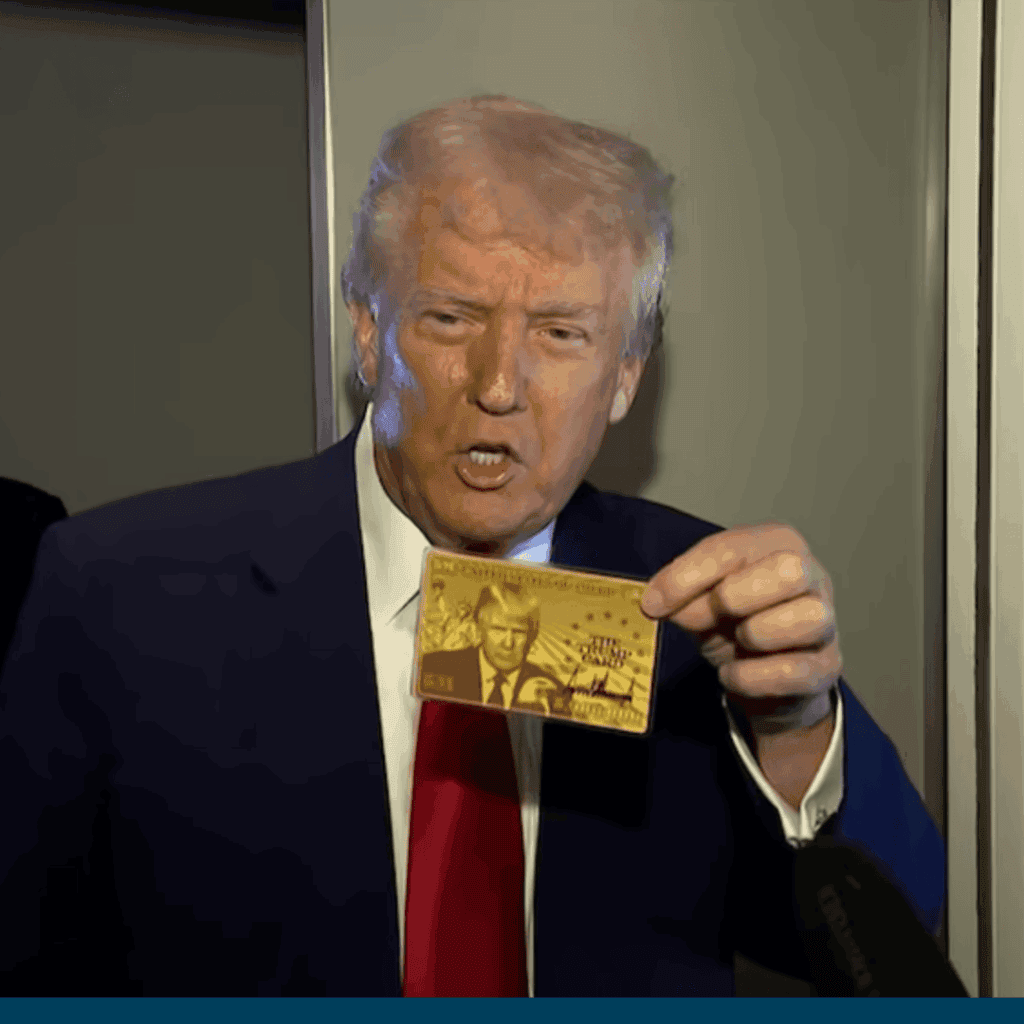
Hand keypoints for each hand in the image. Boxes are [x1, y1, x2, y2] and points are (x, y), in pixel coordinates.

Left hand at [640, 521, 840, 730]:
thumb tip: (658, 602)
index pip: (732, 548)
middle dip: (734, 596)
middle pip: (789, 570)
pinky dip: (753, 677)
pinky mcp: (827, 667)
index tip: (653, 603)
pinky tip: (735, 673)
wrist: (765, 677)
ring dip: (754, 635)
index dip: (686, 576)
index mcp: (776, 544)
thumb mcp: (701, 601)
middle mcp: (811, 575)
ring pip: (808, 618)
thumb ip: (682, 595)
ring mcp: (826, 622)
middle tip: (706, 619)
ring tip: (735, 643)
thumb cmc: (735, 623)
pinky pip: (795, 671)